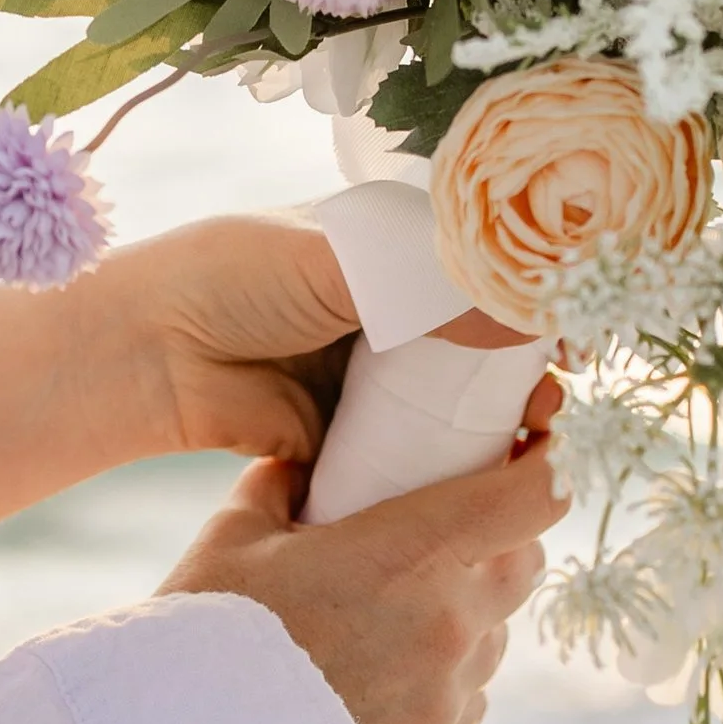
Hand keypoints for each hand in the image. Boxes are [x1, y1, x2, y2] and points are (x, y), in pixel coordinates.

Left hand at [117, 214, 530, 470]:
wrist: (146, 352)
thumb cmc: (239, 276)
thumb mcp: (347, 261)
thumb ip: (438, 284)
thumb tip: (532, 314)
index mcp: (391, 245)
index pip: (488, 267)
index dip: (536, 298)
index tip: (576, 332)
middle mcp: (388, 306)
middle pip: (482, 340)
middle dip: (528, 371)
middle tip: (554, 403)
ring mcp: (368, 372)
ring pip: (455, 400)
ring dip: (499, 422)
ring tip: (531, 441)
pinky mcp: (346, 431)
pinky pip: (412, 451)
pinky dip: (449, 466)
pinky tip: (483, 479)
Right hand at [160, 418, 567, 723]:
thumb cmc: (206, 638)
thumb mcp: (235, 535)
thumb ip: (283, 485)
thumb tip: (303, 464)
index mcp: (415, 554)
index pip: (535, 497)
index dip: (547, 463)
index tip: (532, 446)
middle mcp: (451, 625)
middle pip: (524, 563)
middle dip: (498, 538)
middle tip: (438, 532)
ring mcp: (445, 697)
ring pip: (493, 634)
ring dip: (464, 614)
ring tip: (385, 614)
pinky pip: (463, 699)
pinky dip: (438, 679)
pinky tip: (374, 674)